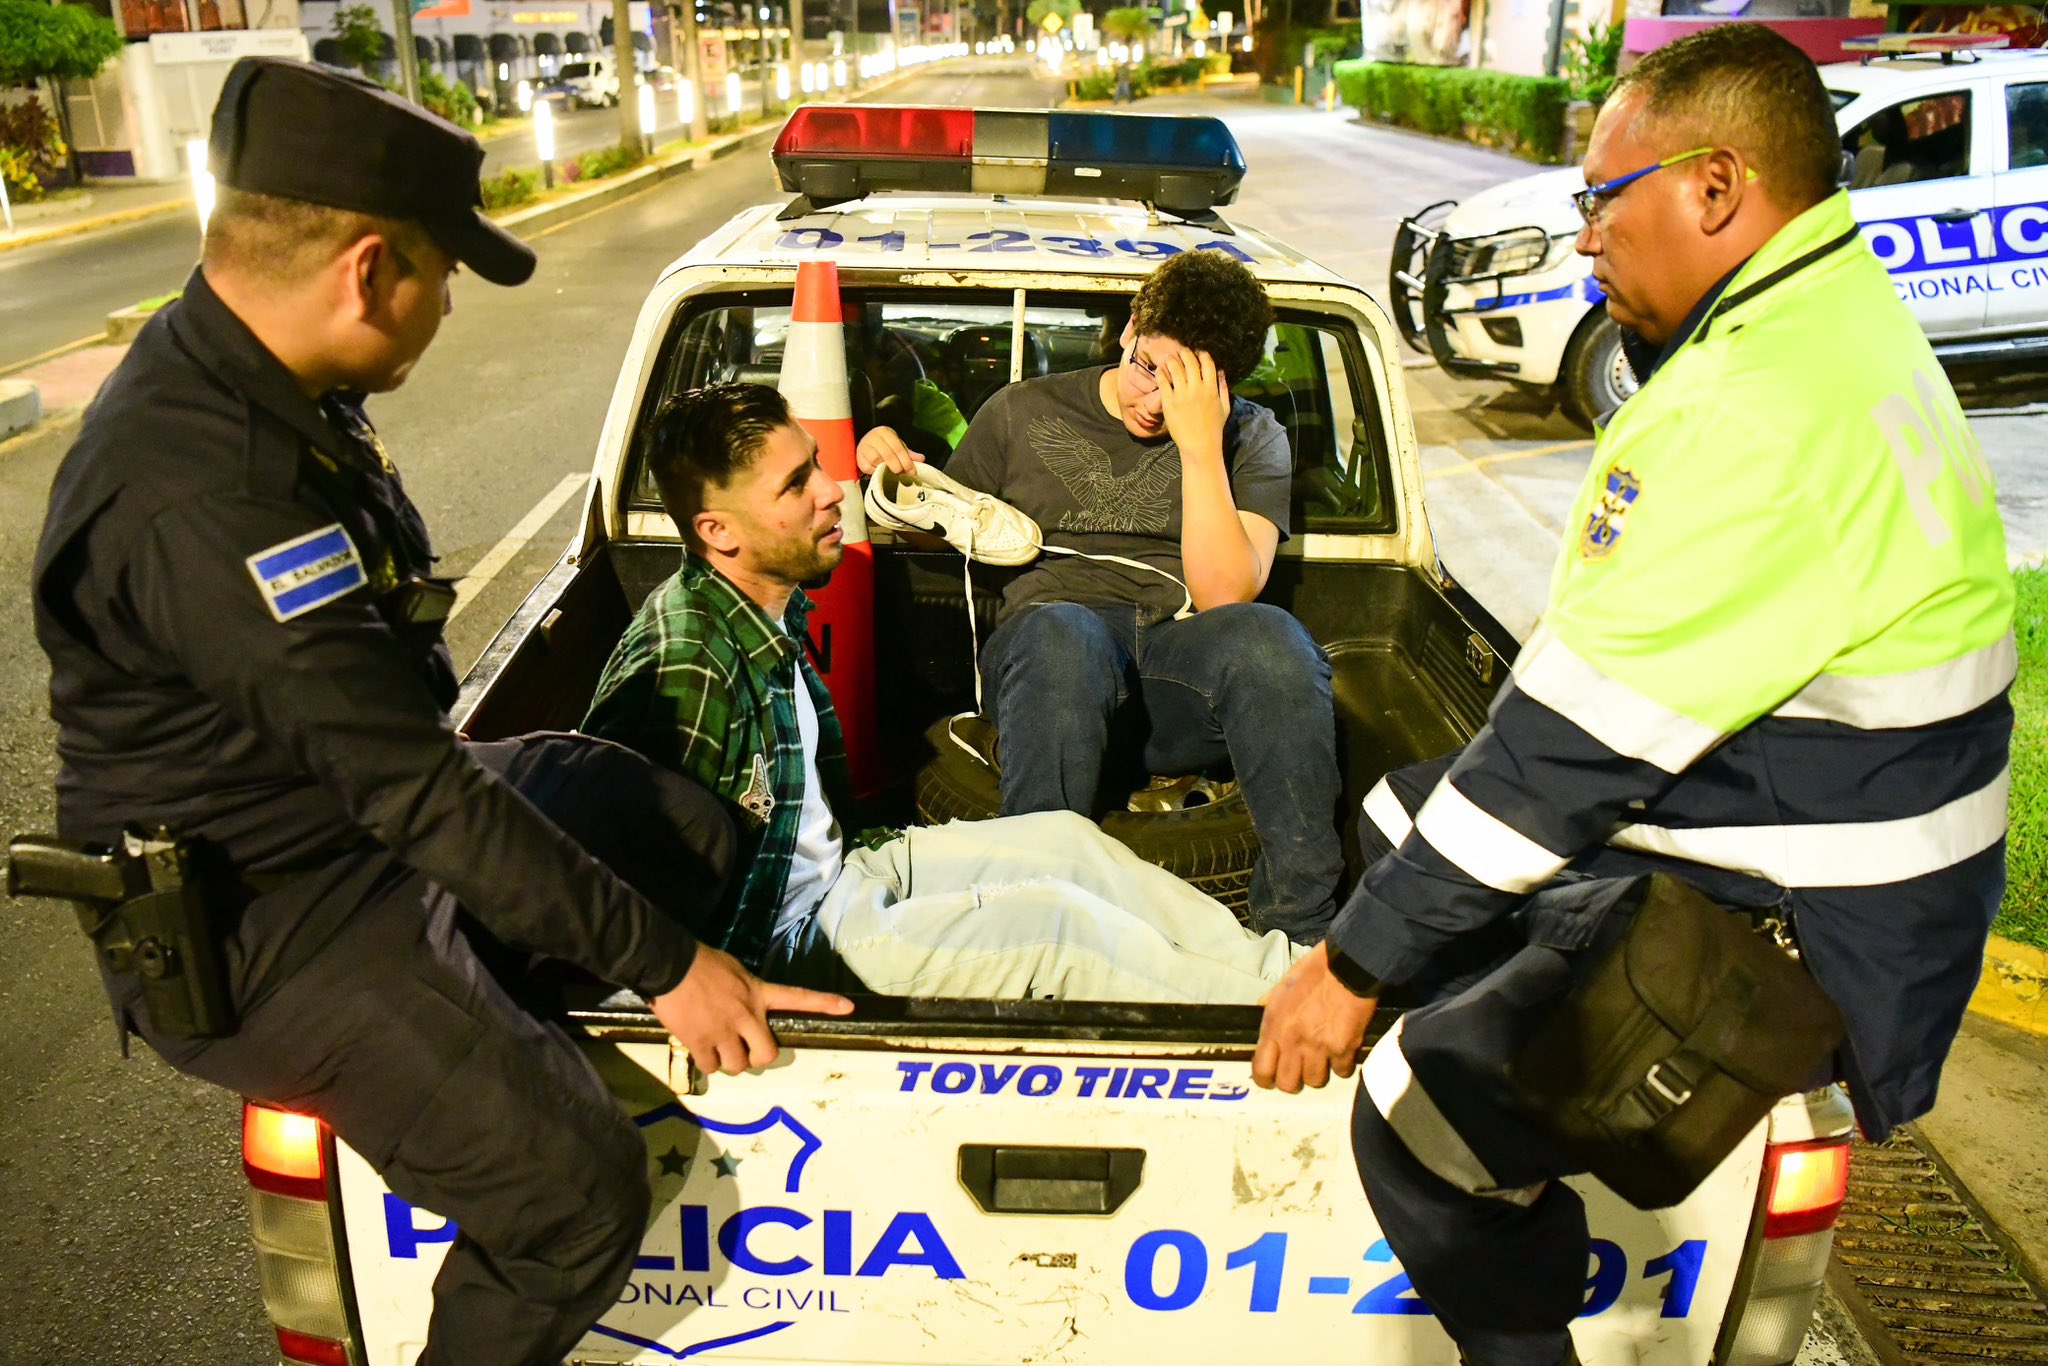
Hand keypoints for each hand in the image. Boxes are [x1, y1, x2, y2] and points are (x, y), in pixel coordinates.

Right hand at [649, 944, 852, 1075]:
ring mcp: (725, 1030)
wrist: (671, 965)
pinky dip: (707, 1063)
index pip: (797, 997)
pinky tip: (700, 1050)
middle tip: (745, 1051)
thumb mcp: (734, 969)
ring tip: (717, 1049)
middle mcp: (747, 1015)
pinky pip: (711, 1067)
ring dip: (729, 1062)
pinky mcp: (701, 1041)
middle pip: (766, 1054)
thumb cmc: (701, 962)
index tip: (848, 1007)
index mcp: (758, 992)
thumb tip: (743, 1004)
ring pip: (738, 1065)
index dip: (824, 1003)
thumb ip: (747, 989)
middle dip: (756, 1057)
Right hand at [856, 425, 923, 476]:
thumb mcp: (897, 446)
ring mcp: (864, 447)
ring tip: (892, 472)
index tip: (912, 471)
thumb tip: (921, 459)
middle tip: (902, 473)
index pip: (898, 448)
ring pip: (878, 461)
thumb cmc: (885, 445)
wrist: (866, 444)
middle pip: (888, 455)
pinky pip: (869, 468)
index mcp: (885, 432)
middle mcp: (873, 437)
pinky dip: (877, 472)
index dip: (906, 461)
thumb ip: (908, 453)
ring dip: (887, 469)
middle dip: (898, 467)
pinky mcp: (859, 458)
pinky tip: (881, 472)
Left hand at [1157, 349, 1229, 462]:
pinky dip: (1161, 373)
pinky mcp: (1169, 402)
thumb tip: (1222, 371)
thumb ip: (1223, 388)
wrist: (1200, 445)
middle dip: (1185, 353)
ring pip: (1175, 369)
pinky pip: (1163, 382)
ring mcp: (1182, 395)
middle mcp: (1197, 388)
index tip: (1198, 351)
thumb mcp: (1225, 407)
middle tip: (1181, 351)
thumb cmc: (1214, 428)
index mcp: (1211, 388)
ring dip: (1171, 360)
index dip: (1202, 354)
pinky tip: (1160, 370)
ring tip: (1168, 358)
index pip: (1207, 363)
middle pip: (1190, 362)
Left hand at [1252, 942, 1378, 1093]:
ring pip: (1315, 1081)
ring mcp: (1319, 1047)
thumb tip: (1260, 1009)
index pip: (1261, 1070)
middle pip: (1288, 1084)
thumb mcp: (1283, 985)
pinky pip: (1342, 1072)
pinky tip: (1342, 1052)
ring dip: (1319, 1072)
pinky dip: (1342, 1065)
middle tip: (1299, 1070)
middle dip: (1293, 1081)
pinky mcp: (1344, 1049)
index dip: (1265, 1080)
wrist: (1348, 966)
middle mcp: (1293, 1041)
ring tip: (1323, 1058)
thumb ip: (1269, 1003)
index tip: (1270, 1080)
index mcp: (1275, 1026)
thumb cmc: (1315, 972)